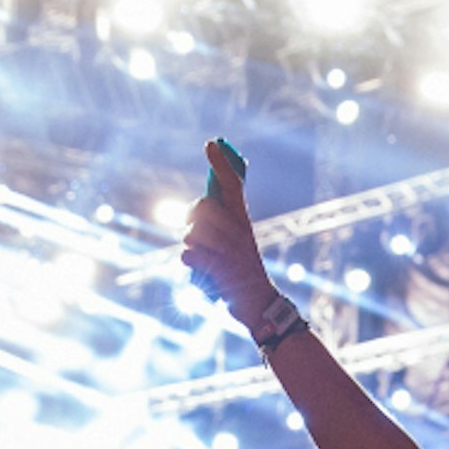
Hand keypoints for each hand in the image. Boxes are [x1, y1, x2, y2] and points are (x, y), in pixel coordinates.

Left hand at [180, 139, 286, 331]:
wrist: (259, 305)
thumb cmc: (243, 272)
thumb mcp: (238, 243)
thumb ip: (225, 222)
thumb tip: (203, 202)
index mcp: (243, 222)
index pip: (233, 185)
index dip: (222, 164)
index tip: (211, 143)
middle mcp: (238, 232)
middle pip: (203, 207)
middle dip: (191, 217)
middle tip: (192, 228)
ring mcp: (229, 251)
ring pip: (191, 234)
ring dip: (190, 246)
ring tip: (202, 259)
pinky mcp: (219, 271)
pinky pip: (188, 256)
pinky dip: (189, 263)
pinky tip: (200, 270)